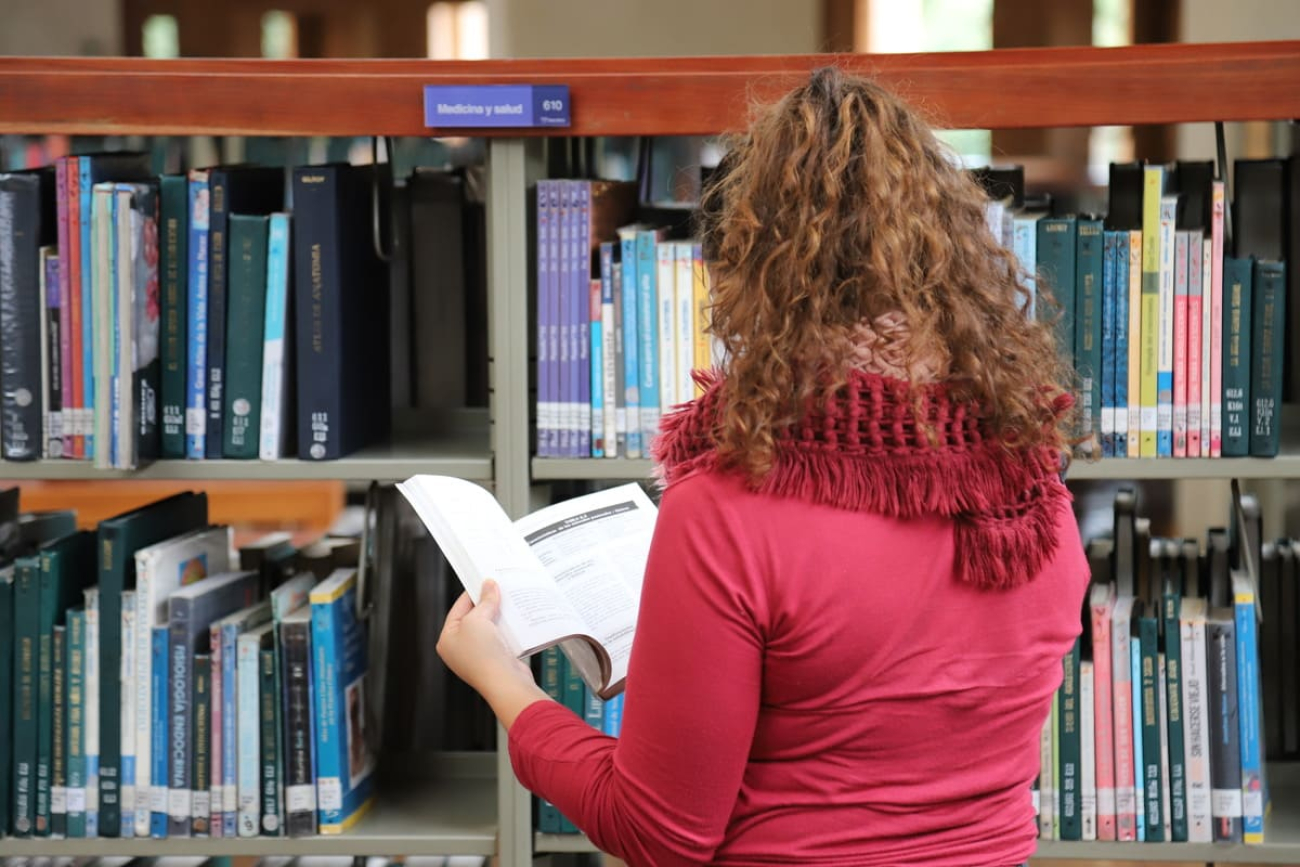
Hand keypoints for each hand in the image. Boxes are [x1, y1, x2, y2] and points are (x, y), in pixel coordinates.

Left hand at [437, 579, 535, 694]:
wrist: (505, 682)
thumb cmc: (482, 655)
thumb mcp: (478, 620)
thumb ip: (484, 601)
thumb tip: (489, 586)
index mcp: (447, 639)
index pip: (458, 609)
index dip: (472, 593)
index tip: (484, 581)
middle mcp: (460, 649)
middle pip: (474, 618)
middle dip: (487, 604)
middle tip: (498, 589)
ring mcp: (478, 655)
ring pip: (489, 627)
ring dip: (499, 615)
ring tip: (509, 601)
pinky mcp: (495, 659)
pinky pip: (500, 637)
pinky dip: (507, 628)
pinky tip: (515, 619)